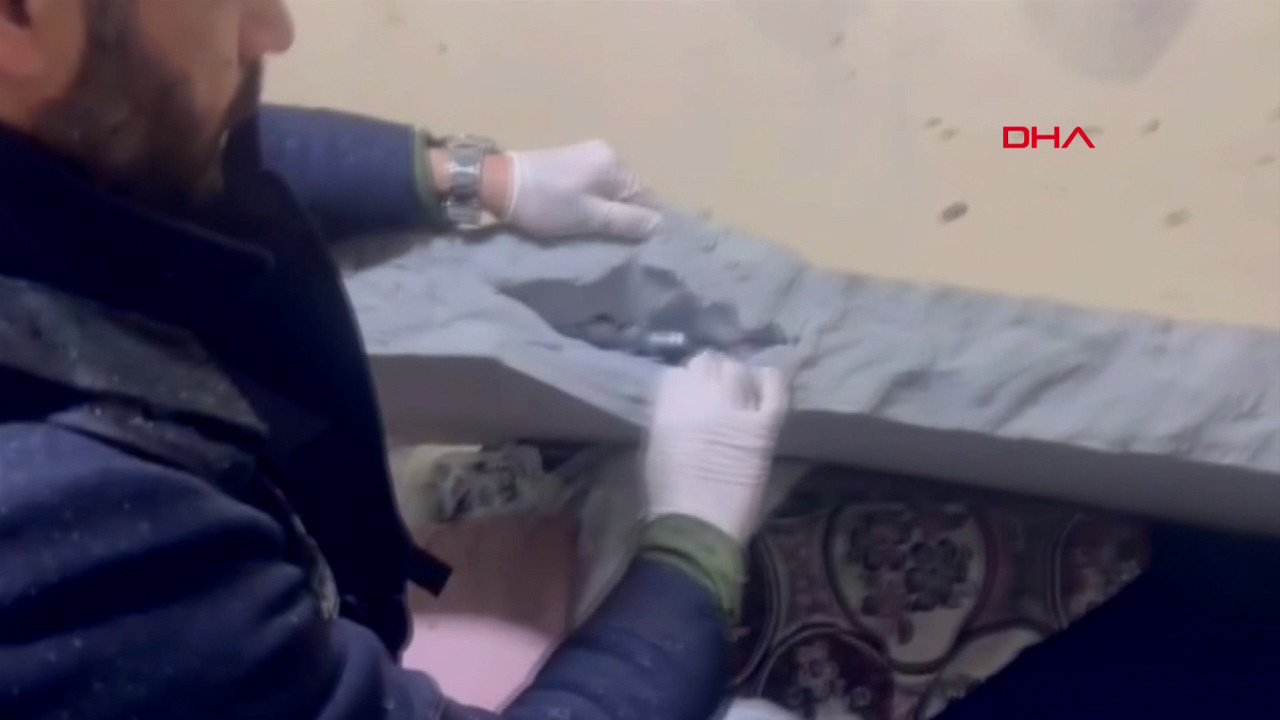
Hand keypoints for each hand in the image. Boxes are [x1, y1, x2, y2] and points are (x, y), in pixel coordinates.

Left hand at [483, 140, 661, 239]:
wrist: (498, 182)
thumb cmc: (547, 203)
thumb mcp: (590, 218)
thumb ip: (626, 221)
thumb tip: (660, 224)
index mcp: (615, 163)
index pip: (645, 197)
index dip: (639, 222)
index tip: (626, 243)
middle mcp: (606, 152)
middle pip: (628, 192)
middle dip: (621, 216)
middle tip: (606, 240)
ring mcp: (586, 153)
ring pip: (609, 190)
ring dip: (604, 210)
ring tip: (590, 230)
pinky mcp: (569, 160)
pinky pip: (593, 185)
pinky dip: (590, 201)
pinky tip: (577, 215)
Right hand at [643, 352, 789, 542]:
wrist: (698, 526)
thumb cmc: (669, 496)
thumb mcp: (654, 447)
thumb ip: (667, 417)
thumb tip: (681, 403)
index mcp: (668, 406)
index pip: (680, 372)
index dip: (688, 380)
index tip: (691, 391)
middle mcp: (700, 398)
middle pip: (708, 363)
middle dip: (711, 373)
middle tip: (716, 389)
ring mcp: (734, 410)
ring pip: (737, 370)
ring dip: (736, 375)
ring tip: (739, 388)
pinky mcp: (762, 426)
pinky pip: (774, 391)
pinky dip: (772, 381)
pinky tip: (766, 381)